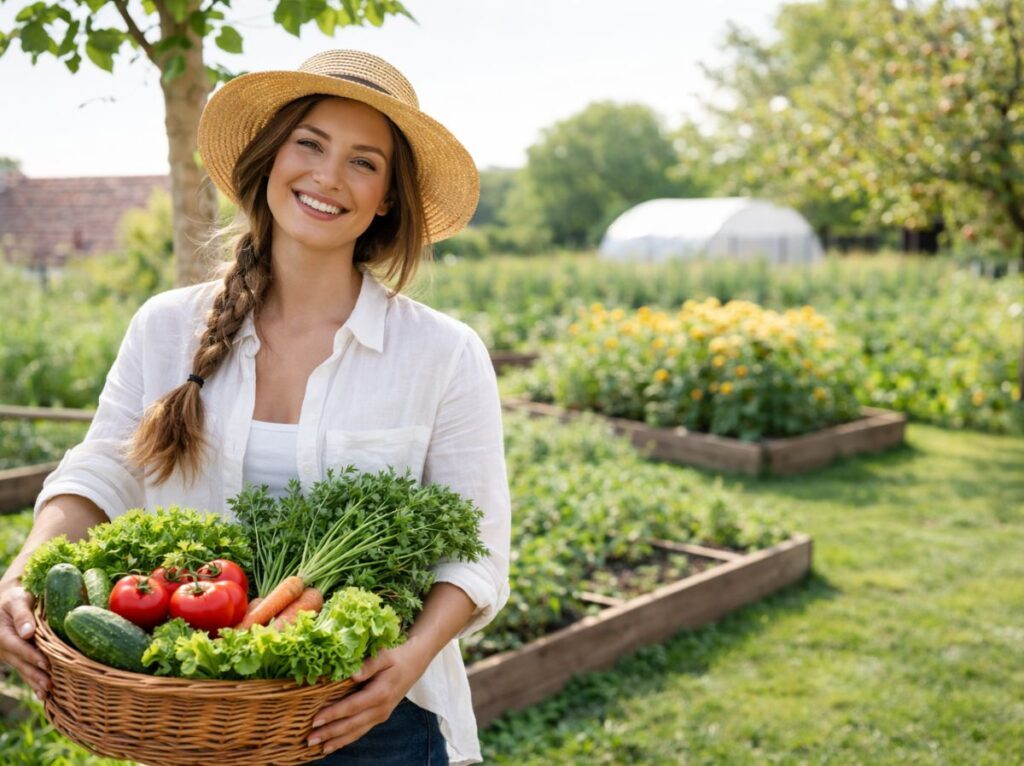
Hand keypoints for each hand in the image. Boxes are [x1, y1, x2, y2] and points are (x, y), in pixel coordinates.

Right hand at [0, 581, 49, 699]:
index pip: (18, 646)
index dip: (31, 655)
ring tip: (47, 694)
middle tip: (50, 685)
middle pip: (21, 663)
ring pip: (22, 670)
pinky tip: (43, 695)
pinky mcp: (14, 659)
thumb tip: (27, 632)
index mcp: (2, 633)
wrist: (6, 603)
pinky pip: (24, 671)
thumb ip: (23, 614)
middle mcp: (2, 648)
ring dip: (35, 682)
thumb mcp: (17, 600)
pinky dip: (33, 682)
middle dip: (35, 675)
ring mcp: (8, 656)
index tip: (45, 663)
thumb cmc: (15, 598)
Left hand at [308, 639, 430, 755]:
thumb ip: (370, 664)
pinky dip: (346, 740)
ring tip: (318, 747)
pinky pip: (360, 731)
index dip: (333, 714)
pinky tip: (333, 744)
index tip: (315, 720)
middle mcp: (381, 709)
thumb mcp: (385, 655)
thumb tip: (353, 674)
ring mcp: (381, 715)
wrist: (414, 664)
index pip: (352, 706)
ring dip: (336, 741)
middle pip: (352, 724)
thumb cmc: (397, 657)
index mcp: (380, 693)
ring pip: (356, 732)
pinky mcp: (379, 717)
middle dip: (330, 733)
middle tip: (309, 740)